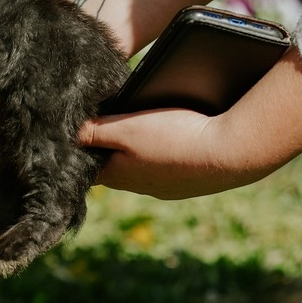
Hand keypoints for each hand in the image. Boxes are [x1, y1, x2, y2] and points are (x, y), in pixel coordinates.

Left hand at [79, 48, 301, 198]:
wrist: (235, 153)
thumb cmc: (176, 138)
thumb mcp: (126, 127)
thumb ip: (93, 130)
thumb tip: (67, 132)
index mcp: (119, 176)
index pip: (88, 163)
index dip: (82, 143)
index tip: (79, 125)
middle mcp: (142, 186)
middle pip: (115, 161)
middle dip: (110, 141)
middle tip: (108, 116)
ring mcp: (168, 186)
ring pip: (144, 162)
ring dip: (140, 143)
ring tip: (142, 115)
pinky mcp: (192, 180)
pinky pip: (170, 161)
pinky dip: (166, 147)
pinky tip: (174, 126)